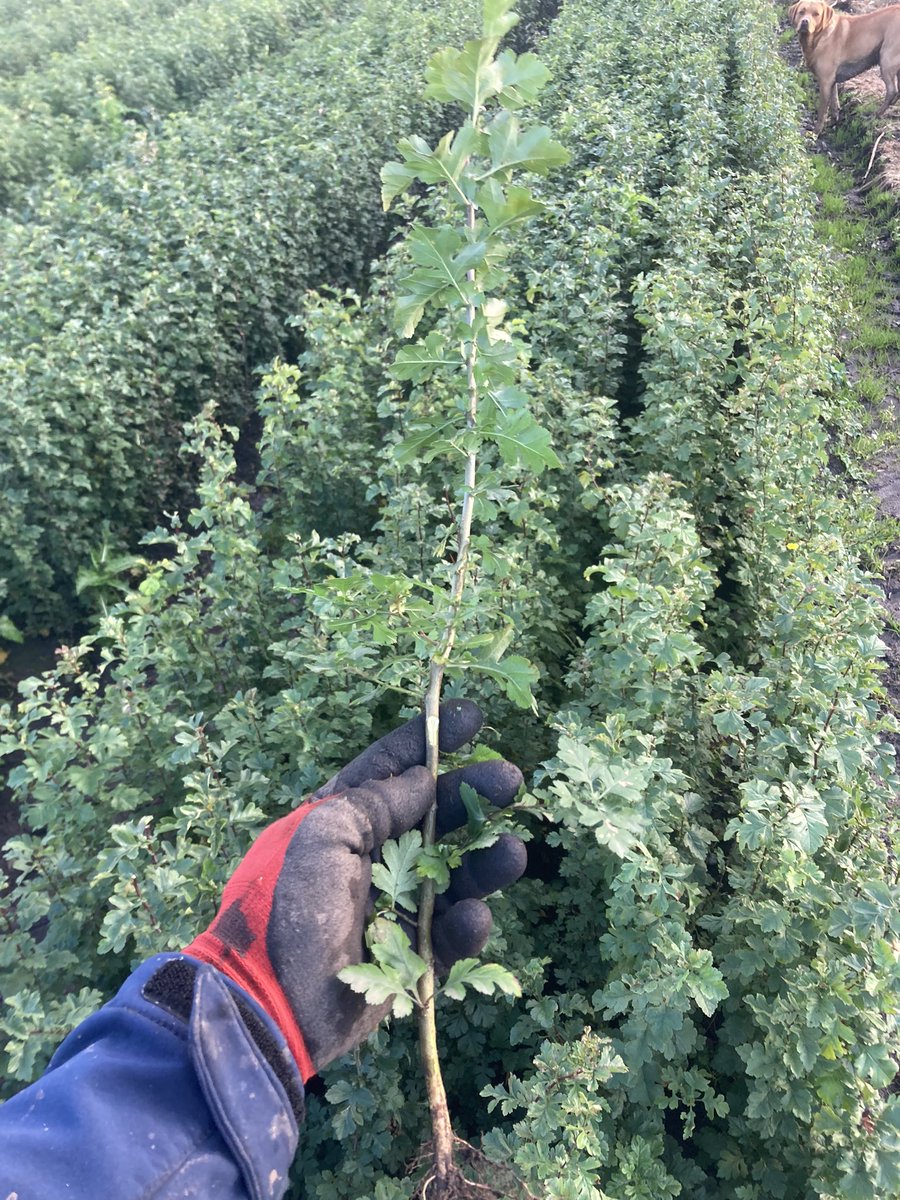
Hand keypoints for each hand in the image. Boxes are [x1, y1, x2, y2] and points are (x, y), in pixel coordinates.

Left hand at [184, 700, 525, 1079]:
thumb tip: (422, 780)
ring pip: (451, 874)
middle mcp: (367, 856)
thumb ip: (375, 801)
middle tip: (510, 777)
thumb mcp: (322, 833)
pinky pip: (449, 933)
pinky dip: (466, 924)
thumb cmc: (286, 904)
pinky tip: (474, 916)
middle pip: (431, 816)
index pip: (389, 768)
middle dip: (471, 796)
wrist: (268, 1003)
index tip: (472, 717)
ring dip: (483, 861)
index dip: (428, 740)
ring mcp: (389, 905)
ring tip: (511, 852)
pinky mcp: (407, 956)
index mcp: (337, 819)